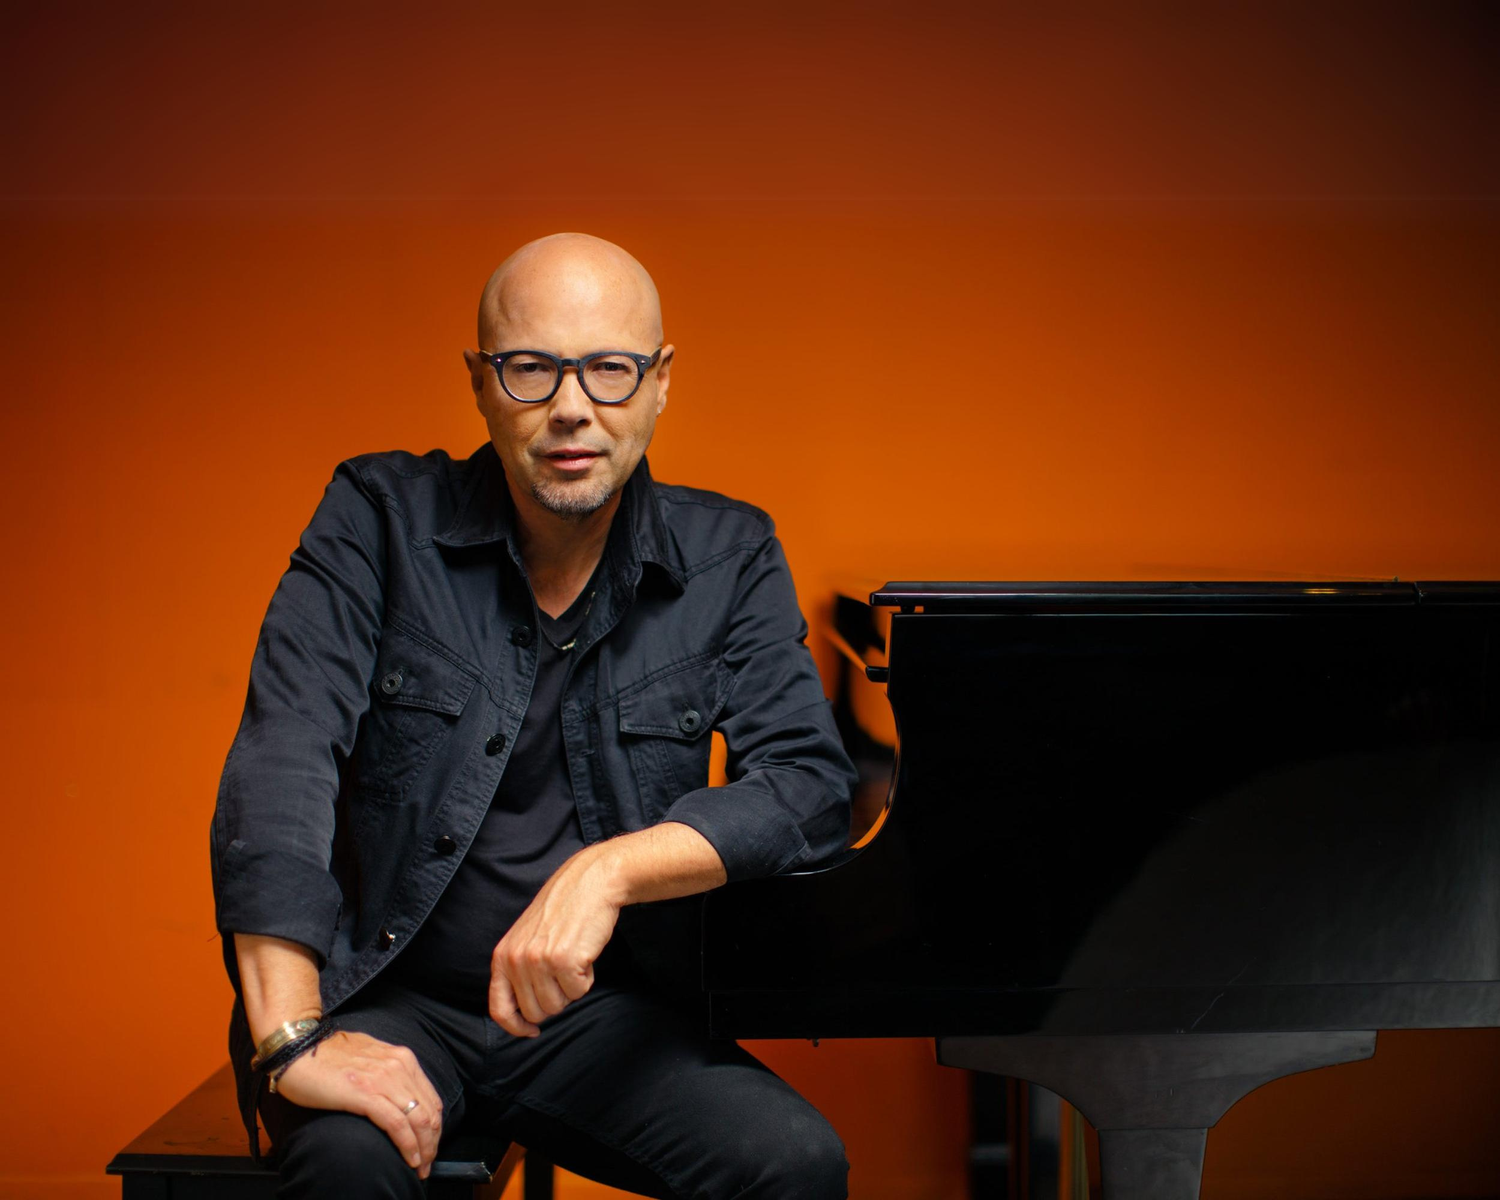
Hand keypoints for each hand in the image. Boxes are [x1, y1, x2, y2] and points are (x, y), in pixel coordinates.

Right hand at [272, 1030, 444, 1178]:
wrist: (297, 1048)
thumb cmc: (327, 1056)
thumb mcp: (370, 1058)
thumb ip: (388, 1073)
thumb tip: (399, 1097)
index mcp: (402, 1058)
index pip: (431, 1099)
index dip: (434, 1127)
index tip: (429, 1146)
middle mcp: (398, 1066)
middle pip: (429, 1112)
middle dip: (432, 1142)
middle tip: (427, 1164)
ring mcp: (383, 1079)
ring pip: (418, 1120)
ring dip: (423, 1149)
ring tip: (420, 1167)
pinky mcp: (365, 1093)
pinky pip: (397, 1124)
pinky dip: (407, 1145)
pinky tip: (409, 1159)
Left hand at [489, 843, 623, 1036]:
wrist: (589, 882)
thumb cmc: (562, 911)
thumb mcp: (526, 939)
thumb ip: (518, 971)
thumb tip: (524, 1015)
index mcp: (502, 956)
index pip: (499, 1009)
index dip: (516, 1027)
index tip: (531, 1031)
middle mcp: (516, 960)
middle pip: (536, 1013)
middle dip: (554, 999)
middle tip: (563, 971)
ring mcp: (539, 961)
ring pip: (557, 1006)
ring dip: (571, 988)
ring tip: (573, 958)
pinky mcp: (564, 960)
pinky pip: (579, 992)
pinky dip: (586, 978)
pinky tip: (584, 953)